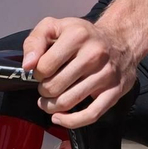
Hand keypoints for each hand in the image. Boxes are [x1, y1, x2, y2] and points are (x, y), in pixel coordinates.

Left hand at [22, 17, 137, 128]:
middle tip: (46, 86)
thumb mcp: (55, 27)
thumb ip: (35, 41)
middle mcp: (94, 54)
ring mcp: (106, 74)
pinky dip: (71, 121)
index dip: (37, 73)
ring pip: (69, 102)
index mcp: (78, 36)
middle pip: (55, 86)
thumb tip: (27, 65)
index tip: (41, 72)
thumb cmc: (83, 36)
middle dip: (44, 91)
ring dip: (51, 107)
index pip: (45, 66)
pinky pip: (91, 114)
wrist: (120, 40)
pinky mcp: (115, 91)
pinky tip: (59, 118)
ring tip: (49, 101)